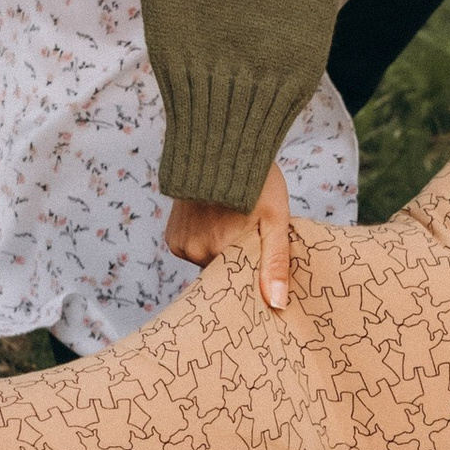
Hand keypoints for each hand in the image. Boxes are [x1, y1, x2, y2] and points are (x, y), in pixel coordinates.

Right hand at [164, 162, 292, 312]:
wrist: (220, 145)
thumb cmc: (256, 180)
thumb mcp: (276, 220)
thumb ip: (275, 262)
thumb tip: (277, 304)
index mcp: (223, 252)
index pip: (240, 283)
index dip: (253, 275)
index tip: (262, 265)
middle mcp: (196, 252)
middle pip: (224, 272)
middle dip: (238, 259)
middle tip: (251, 234)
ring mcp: (181, 244)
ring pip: (209, 261)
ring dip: (221, 249)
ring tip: (232, 223)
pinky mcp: (172, 237)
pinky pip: (194, 251)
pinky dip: (205, 241)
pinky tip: (214, 220)